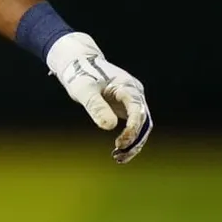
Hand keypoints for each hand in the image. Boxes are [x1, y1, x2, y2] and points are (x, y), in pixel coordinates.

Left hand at [46, 32, 152, 163]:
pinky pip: (133, 125)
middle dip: (134, 140)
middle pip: (143, 121)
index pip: (138, 111)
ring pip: (141, 125)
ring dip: (133, 142)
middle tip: (120, 156)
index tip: (121, 143)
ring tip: (119, 158)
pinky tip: (119, 151)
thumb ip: (96, 106)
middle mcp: (134, 93)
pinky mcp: (126, 106)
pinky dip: (128, 138)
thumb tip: (110, 127)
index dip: (132, 129)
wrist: (77, 63)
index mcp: (127, 86)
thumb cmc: (80, 74)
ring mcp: (132, 100)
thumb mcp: (84, 89)